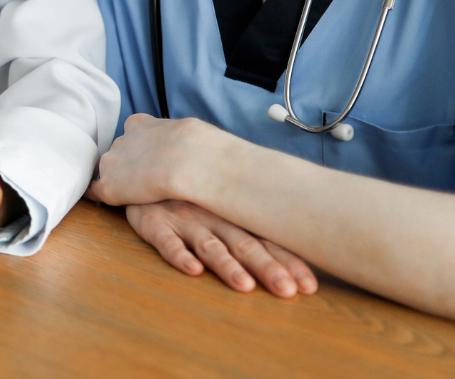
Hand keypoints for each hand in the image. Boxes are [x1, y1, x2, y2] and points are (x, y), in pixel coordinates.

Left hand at [87, 113, 233, 207]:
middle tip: (144, 176)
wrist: (187, 160)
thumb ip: (184, 139)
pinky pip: (94, 190)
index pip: (133, 130)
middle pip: (119, 152)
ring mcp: (112, 163)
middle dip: (128, 162)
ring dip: (117, 179)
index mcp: (140, 124)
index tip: (148, 152)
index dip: (139, 143)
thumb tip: (204, 144)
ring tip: (129, 191)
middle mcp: (121, 141)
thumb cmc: (197, 147)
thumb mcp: (190, 132)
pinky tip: (94, 199)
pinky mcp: (110, 187)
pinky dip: (94, 194)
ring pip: (109, 171)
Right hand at [122, 200, 316, 297]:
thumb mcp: (220, 199)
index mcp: (233, 214)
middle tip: (287, 291)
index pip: (267, 239)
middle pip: (245, 245)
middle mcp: (213, 217)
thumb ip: (250, 220)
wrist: (143, 163)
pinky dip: (178, 255)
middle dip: (268, 268)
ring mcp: (184, 220)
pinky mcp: (154, 223)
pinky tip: (193, 270)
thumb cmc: (189, 191)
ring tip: (244, 286)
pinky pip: (166, 240)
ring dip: (228, 266)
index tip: (310, 286)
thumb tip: (299, 236)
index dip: (289, 261)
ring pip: (209, 245)